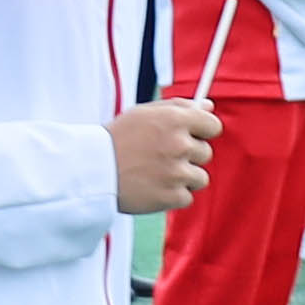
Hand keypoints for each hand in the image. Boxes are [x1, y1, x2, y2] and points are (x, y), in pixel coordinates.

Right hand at [110, 95, 218, 215]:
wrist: (91, 170)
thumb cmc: (117, 138)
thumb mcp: (144, 113)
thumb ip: (179, 107)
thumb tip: (209, 107)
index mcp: (174, 120)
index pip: (213, 126)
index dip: (202, 132)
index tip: (192, 137)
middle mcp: (179, 144)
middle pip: (205, 153)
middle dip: (188, 156)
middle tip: (161, 157)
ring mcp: (176, 172)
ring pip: (200, 178)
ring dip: (183, 178)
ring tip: (156, 174)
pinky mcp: (171, 197)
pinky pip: (186, 197)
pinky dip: (172, 196)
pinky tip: (152, 188)